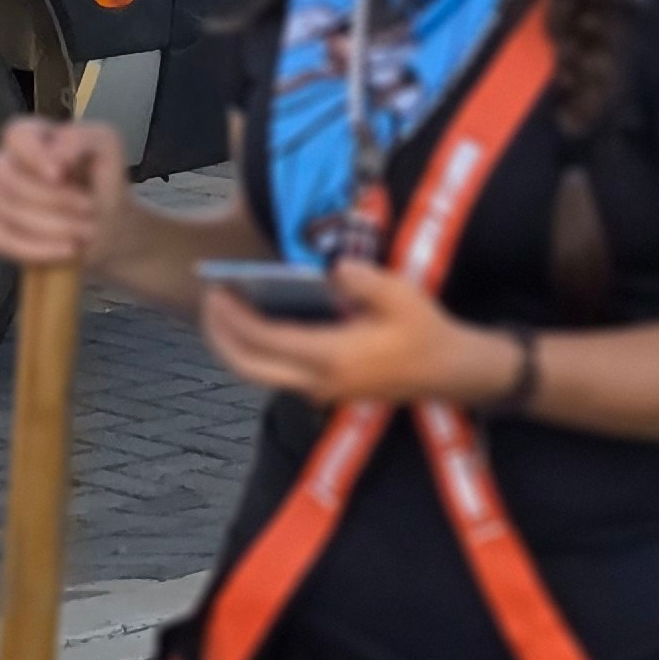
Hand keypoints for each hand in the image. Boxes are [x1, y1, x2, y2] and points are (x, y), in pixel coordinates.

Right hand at [0, 116, 129, 272]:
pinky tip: (66, 249)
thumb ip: (81, 138)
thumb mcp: (106, 146)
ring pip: (8, 210)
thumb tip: (55, 153)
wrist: (107, 224)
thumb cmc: (102, 180)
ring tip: (87, 230)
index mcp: (30, 136)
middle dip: (55, 198)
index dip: (33, 155)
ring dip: (54, 225)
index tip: (61, 174)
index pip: (14, 135)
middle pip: (9, 177)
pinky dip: (36, 248)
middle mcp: (6, 163)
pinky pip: (0, 239)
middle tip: (90, 209)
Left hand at [200, 256, 523, 411]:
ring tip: (223, 310)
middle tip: (209, 302)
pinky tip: (255, 321)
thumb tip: (329, 269)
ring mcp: (320, 390)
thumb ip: (360, 278)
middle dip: (220, 336)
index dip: (233, 316)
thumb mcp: (399, 294)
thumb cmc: (424, 331)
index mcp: (331, 357)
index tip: (216, 289)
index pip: (264, 340)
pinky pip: (276, 373)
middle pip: (248, 368)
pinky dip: (256, 350)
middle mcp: (318, 381)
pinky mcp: (324, 389)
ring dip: (234, 346)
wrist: (449, 371)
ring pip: (259, 375)